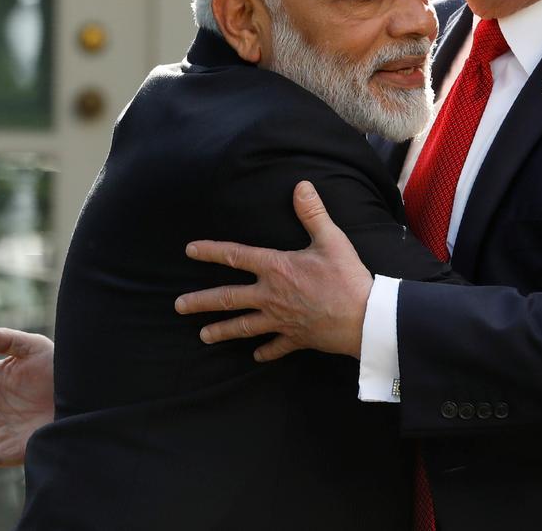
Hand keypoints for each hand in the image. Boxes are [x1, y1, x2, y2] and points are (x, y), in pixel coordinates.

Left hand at [175, 181, 373, 361]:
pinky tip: (256, 355)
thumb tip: (301, 186)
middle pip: (228, 298)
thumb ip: (312, 213)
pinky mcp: (296, 337)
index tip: (189, 250)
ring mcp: (281, 320)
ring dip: (222, 331)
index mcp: (276, 269)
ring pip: (244, 327)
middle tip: (178, 306)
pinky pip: (275, 347)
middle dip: (201, 302)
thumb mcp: (331, 239)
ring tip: (203, 336)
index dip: (211, 251)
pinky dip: (264, 351)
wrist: (362, 318)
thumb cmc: (346, 277)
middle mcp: (271, 296)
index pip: (236, 256)